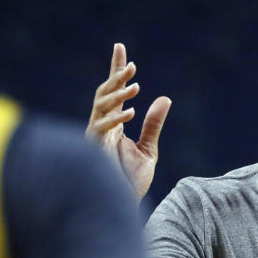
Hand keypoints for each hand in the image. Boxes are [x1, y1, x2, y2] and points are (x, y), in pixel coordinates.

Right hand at [87, 43, 170, 198]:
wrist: (120, 209)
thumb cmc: (130, 183)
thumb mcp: (148, 150)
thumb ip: (153, 125)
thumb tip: (164, 99)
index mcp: (113, 125)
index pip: (115, 92)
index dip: (116, 70)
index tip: (120, 48)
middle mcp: (101, 128)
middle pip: (104, 94)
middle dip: (116, 77)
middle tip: (132, 65)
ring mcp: (95, 138)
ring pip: (101, 106)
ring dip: (117, 94)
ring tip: (135, 84)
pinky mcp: (93, 150)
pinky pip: (101, 128)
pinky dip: (115, 119)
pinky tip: (131, 112)